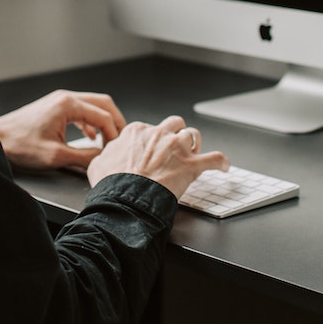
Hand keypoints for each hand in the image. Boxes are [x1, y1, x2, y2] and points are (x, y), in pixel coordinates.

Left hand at [0, 89, 126, 170]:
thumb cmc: (20, 145)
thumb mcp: (56, 156)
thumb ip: (84, 156)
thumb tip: (102, 158)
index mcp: (68, 105)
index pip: (104, 116)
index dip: (114, 134)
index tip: (116, 150)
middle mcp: (65, 98)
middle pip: (103, 103)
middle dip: (115, 122)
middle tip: (121, 140)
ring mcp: (59, 101)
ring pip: (93, 105)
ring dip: (104, 121)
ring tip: (109, 140)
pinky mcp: (55, 107)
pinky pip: (81, 110)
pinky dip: (91, 122)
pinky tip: (90, 137)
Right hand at [87, 115, 228, 197]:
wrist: (125, 199)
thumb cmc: (111, 184)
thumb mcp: (99, 164)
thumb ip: (106, 155)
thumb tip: (106, 156)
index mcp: (137, 132)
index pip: (148, 128)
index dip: (152, 139)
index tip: (152, 149)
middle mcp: (159, 134)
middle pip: (174, 124)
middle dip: (175, 133)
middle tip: (174, 147)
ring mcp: (177, 148)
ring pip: (194, 135)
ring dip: (194, 143)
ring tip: (195, 152)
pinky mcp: (192, 165)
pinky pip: (215, 159)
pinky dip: (221, 162)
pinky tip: (224, 166)